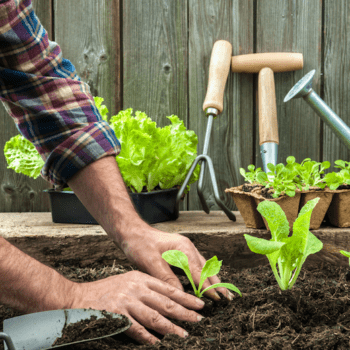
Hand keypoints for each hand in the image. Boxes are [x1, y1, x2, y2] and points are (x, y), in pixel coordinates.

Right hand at [70, 270, 204, 343]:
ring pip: (154, 316)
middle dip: (184, 312)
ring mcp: (126, 301)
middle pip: (165, 302)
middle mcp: (136, 288)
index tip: (199, 304)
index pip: (168, 288)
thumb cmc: (106, 290)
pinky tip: (157, 343)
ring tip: (184, 334)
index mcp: (140, 278)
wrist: (79, 297)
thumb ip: (146, 289)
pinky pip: (136, 329)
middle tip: (198, 320)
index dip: (185, 297)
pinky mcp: (117, 315)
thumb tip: (167, 301)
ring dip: (171, 327)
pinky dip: (148, 337)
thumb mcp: (128, 281)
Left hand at [119, 226, 234, 300]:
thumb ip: (167, 279)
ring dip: (212, 280)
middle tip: (228, 298)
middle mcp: (188, 248)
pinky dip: (203, 275)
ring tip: (222, 293)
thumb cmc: (140, 244)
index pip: (199, 272)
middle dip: (217, 283)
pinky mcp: (181, 252)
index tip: (218, 299)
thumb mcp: (151, 263)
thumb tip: (181, 295)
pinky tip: (206, 283)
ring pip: (203, 267)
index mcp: (183, 248)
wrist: (132, 232)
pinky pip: (196, 265)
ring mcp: (185, 249)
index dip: (208, 287)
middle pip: (206, 268)